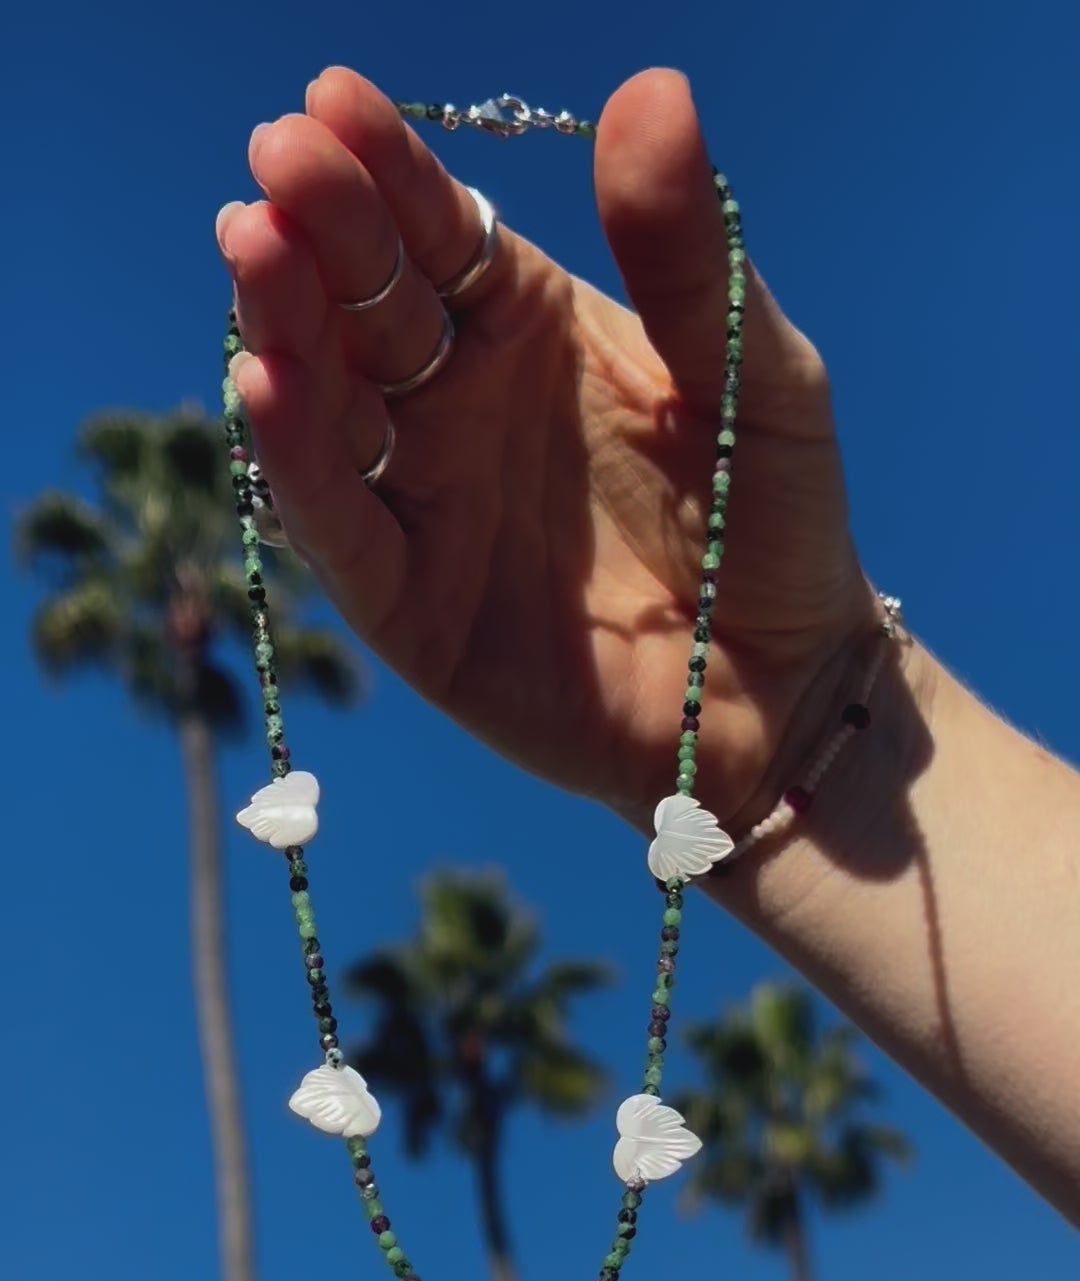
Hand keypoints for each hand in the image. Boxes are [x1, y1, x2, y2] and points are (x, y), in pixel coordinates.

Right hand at [218, 66, 879, 822]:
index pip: (438, 233)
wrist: (781, 693)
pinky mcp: (408, 607)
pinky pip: (340, 527)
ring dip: (285, 327)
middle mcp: (458, 406)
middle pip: (366, 305)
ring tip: (255, 249)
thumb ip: (690, 257)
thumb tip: (650, 91)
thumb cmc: (775, 525)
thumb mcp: (754, 376)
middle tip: (277, 160)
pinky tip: (268, 386)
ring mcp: (426, 504)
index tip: (332, 102)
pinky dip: (297, 462)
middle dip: (319, 231)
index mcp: (529, 329)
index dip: (386, 170)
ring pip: (331, 405)